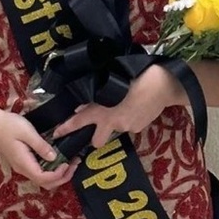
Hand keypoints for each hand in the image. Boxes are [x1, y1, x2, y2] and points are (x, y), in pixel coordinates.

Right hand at [0, 106, 80, 188]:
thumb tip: (54, 158)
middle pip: (45, 183)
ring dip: (58, 174)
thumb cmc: (8, 125)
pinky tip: (59, 159)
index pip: (44, 179)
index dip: (59, 175)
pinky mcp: (23, 162)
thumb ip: (41, 146)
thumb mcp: (27, 132)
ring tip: (71, 162)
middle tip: (75, 164)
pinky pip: (40, 172)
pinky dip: (52, 170)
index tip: (68, 164)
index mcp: (24, 164)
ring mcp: (23, 167)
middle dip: (62, 178)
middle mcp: (24, 169)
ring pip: (43, 179)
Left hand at [50, 64, 187, 149]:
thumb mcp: (110, 81)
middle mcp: (111, 122)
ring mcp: (125, 127)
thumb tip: (82, 105)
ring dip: (117, 121)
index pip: (78, 122)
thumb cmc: (134, 76)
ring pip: (116, 129)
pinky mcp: (138, 128)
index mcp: (101, 110)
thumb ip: (95, 96)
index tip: (56, 134)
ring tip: (127, 106)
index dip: (66, 129)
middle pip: (97, 141)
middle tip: (102, 125)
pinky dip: (131, 119)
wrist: (162, 85)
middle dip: (97, 137)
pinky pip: (131, 125)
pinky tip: (138, 107)